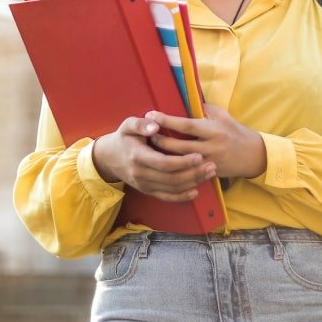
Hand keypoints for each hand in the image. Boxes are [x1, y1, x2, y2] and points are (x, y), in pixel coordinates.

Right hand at [92, 116, 217, 201]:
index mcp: (138, 156)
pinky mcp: (147, 191)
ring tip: (209, 174)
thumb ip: (140, 124)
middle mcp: (141, 174)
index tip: (199, 156)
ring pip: (172, 188)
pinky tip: (195, 191)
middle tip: (212, 165)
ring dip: (192, 183)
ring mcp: (144, 185)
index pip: (164, 163)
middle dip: (193, 173)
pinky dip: (182, 196)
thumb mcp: (127, 125)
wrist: (109, 158)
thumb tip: (155, 125)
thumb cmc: (123, 138)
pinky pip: (166, 197)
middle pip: (171, 178)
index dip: (182, 162)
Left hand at [145, 104, 266, 179]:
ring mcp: (208, 162)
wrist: (253, 155)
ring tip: (150, 148)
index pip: (186, 125)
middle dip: (160, 140)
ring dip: (164, 155)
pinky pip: (188, 172)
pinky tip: (163, 164)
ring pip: (180, 161)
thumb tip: (184, 100)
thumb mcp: (222, 115)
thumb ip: (203, 109)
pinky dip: (174, 168)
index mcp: (213, 130)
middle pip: (179, 146)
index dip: (167, 120)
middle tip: (146, 133)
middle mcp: (210, 147)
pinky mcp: (208, 173)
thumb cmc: (235, 131)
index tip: (151, 115)